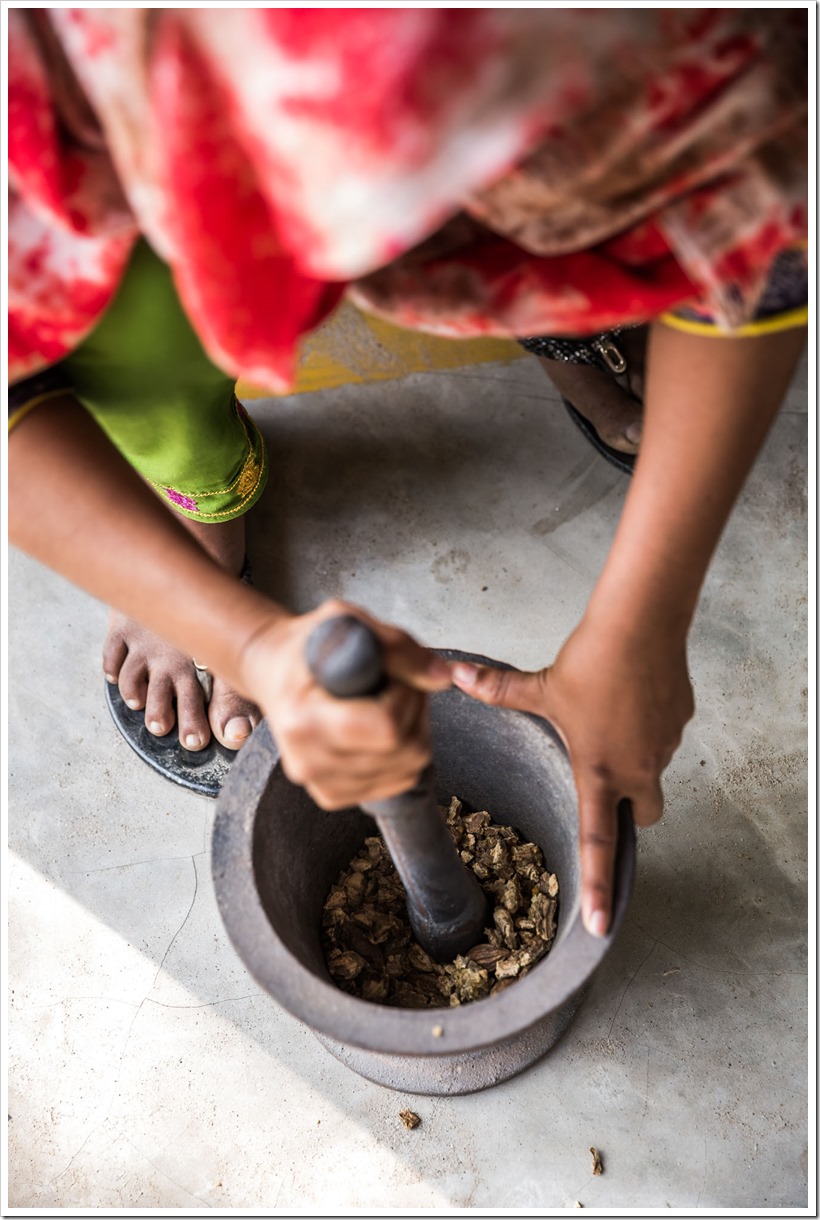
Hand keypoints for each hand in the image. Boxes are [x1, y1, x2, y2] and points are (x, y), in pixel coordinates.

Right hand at [238, 599, 451, 808]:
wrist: (270, 672)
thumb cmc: (306, 644)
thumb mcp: (347, 621)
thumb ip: (397, 647)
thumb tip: (442, 677)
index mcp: (303, 718)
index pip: (387, 727)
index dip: (407, 696)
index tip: (395, 674)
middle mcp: (308, 761)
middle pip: (404, 751)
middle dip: (416, 711)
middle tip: (399, 684)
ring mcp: (319, 783)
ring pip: (408, 769)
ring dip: (415, 731)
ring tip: (390, 702)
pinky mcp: (332, 795)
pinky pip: (398, 782)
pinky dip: (403, 753)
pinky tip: (382, 728)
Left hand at [450, 613, 693, 935]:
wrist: (640, 625)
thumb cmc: (588, 660)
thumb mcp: (539, 686)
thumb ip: (497, 690)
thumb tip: (455, 675)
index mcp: (597, 771)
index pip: (598, 845)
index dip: (599, 888)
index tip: (602, 927)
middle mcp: (637, 768)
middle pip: (643, 816)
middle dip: (628, 811)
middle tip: (606, 782)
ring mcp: (664, 747)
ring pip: (653, 771)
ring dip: (635, 760)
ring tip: (611, 717)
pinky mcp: (681, 722)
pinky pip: (665, 736)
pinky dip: (650, 728)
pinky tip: (632, 696)